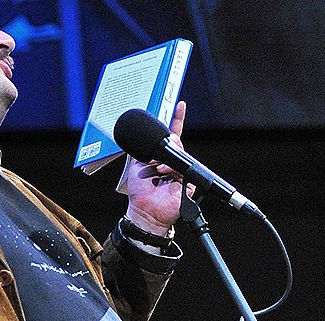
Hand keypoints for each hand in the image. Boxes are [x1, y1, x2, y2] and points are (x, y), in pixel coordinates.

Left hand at [120, 101, 192, 234]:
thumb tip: (138, 136)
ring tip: (156, 168)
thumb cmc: (140, 192)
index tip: (180, 105)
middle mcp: (174, 163)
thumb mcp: (136, 165)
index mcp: (163, 158)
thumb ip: (139, 150)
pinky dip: (171, 169)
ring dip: (166, 159)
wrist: (144, 210)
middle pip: (177, 143)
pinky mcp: (188, 184)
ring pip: (180, 155)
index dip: (177, 120)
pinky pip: (182, 170)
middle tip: (161, 146)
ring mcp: (181, 173)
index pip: (173, 135)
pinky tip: (162, 172)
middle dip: (170, 142)